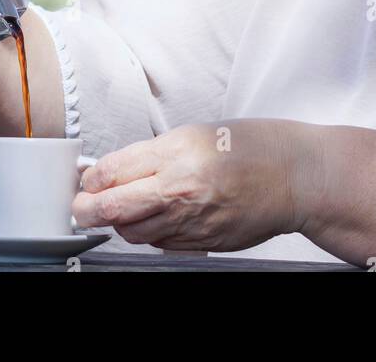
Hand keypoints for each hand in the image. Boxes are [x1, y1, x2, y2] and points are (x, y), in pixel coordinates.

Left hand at [71, 118, 319, 252]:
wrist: (294, 176)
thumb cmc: (250, 146)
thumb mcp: (196, 133)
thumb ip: (155, 153)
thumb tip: (117, 169)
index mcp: (177, 153)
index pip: (114, 172)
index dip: (90, 179)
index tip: (85, 180)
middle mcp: (181, 190)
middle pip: (115, 209)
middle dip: (88, 209)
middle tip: (81, 206)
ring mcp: (192, 222)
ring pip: (134, 232)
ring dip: (120, 222)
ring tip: (119, 209)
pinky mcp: (203, 243)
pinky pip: (161, 243)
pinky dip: (150, 233)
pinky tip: (155, 218)